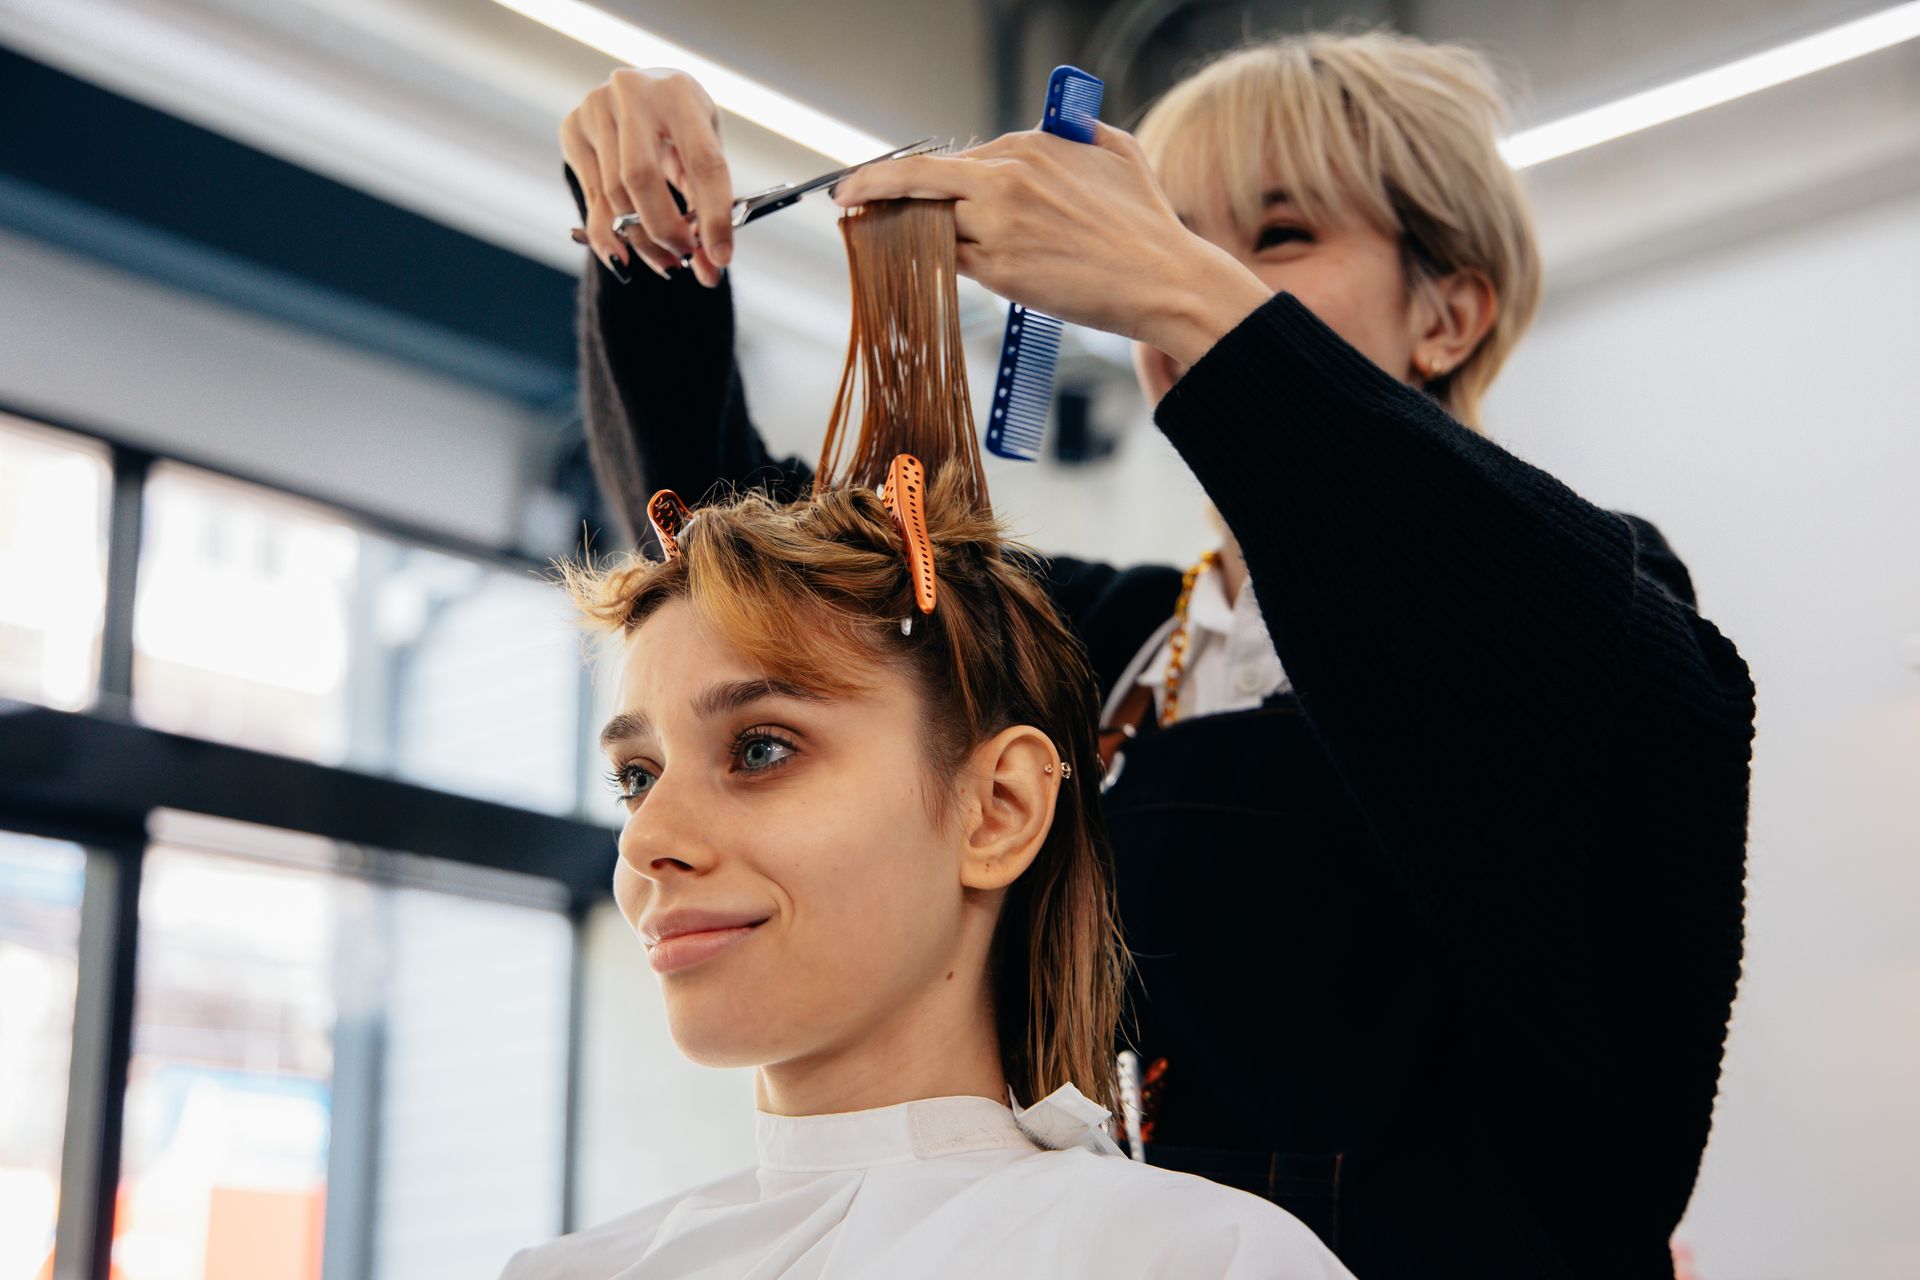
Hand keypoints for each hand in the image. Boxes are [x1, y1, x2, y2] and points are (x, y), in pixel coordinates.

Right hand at [560, 68, 733, 285]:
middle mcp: (632, 93)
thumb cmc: (682, 127)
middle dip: (665, 230)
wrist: (642, 91)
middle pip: (642, 178)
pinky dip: (609, 235)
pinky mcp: (572, 129)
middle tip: (683, 258)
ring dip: (641, 240)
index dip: (714, 216)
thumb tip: (710, 268)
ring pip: (614, 195)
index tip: (720, 258)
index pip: (703, 162)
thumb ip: (708, 206)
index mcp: (680, 94)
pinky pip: (591, 198)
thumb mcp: (703, 151)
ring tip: (664, 258)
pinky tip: (624, 253)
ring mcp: (595, 109)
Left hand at [829, 122, 1270, 364]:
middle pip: (922, 177)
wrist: (1164, 278)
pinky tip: (902, 261)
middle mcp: (1008, 179)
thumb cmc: (1146, 222)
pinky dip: (924, 260)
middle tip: (844, 195)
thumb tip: (1043, 134)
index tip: (890, 183)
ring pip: (927, 220)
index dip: (924, 175)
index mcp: (1031, 145)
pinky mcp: (1000, 270)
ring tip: (864, 229)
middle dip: (877, 187)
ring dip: (896, 228)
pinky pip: (946, 260)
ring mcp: (999, 225)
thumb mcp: (1117, 150)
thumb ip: (1071, 135)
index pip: (958, 157)